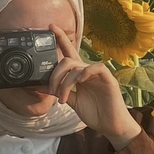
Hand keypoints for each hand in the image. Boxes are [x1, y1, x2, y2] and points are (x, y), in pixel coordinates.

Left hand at [35, 23, 141, 146]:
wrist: (110, 126)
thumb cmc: (95, 113)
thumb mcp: (73, 102)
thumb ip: (60, 92)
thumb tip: (43, 86)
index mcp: (79, 75)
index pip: (69, 53)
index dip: (61, 39)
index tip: (50, 27)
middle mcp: (88, 72)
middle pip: (67, 61)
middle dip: (55, 75)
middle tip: (53, 92)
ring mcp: (98, 75)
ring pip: (77, 67)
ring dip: (65, 83)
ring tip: (63, 99)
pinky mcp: (108, 79)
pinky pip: (97, 67)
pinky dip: (86, 72)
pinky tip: (81, 81)